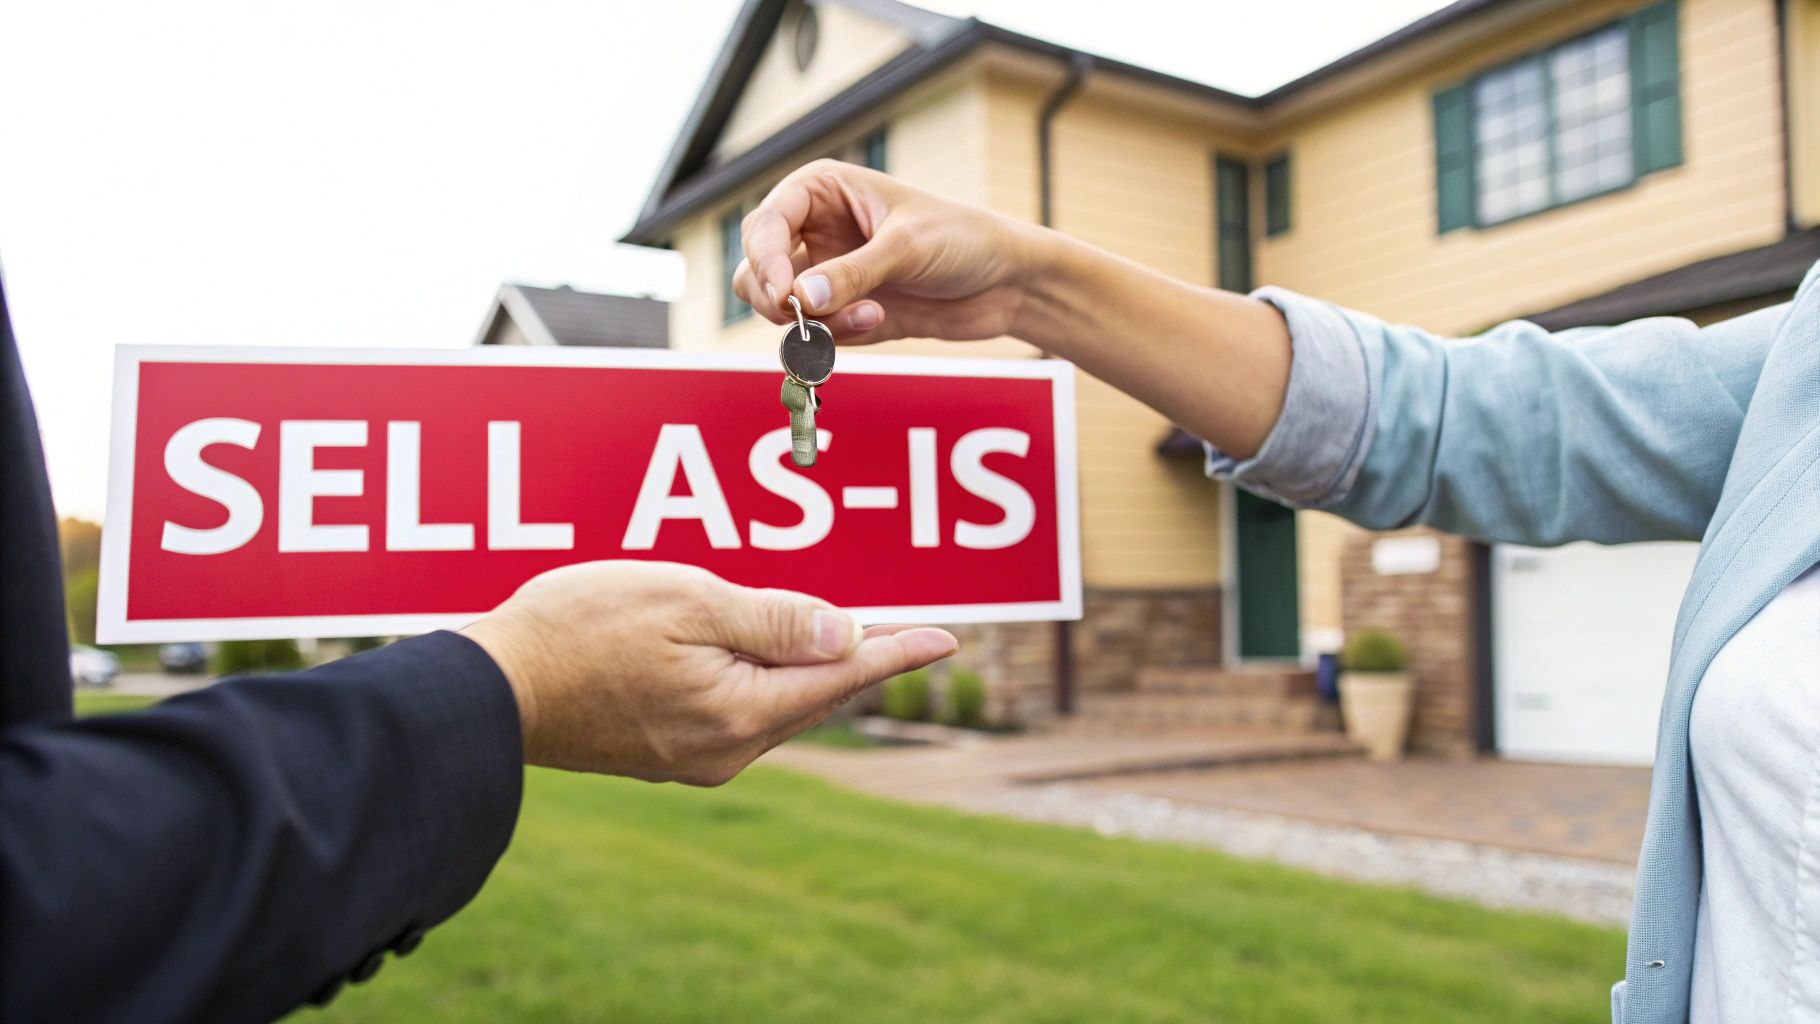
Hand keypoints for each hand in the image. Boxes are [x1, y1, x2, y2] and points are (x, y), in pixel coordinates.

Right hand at [461, 561, 957, 784]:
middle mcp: (724, 750)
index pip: (841, 675)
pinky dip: (764, 679)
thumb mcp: (687, 602)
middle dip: (858, 659)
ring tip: (846, 636)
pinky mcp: (661, 750)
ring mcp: (691, 756)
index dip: (897, 651)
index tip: (948, 639)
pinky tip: (767, 656)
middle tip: (908, 631)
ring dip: (810, 669)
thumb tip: (847, 634)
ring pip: (775, 705)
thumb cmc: (579, 630)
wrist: (486, 688)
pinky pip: (737, 710)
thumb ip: (773, 620)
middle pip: (813, 696)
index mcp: (738, 712)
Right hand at [733, 159, 1044, 343]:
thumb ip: (853, 273)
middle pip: (754, 270)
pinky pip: (812, 336)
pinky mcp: (841, 313)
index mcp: (821, 191)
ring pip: (775, 309)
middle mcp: (814, 231)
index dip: (764, 259)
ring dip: (812, 324)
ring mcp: (825, 274)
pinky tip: (881, 321)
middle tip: (808, 316)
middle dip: (776, 298)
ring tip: (866, 316)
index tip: (784, 293)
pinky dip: (836, 338)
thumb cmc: (963, 239)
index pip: (764, 224)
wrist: (1006, 282)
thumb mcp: (908, 247)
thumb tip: (799, 300)